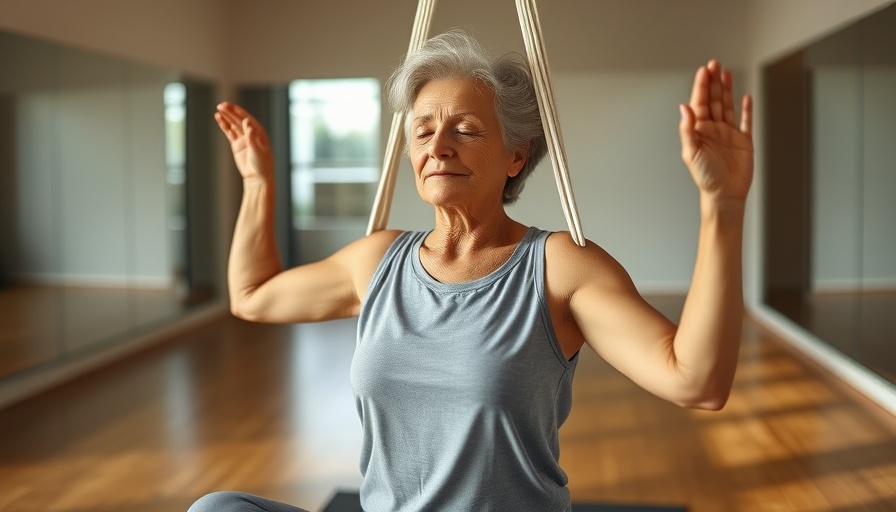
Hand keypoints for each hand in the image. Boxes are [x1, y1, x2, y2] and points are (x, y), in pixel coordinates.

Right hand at [215, 102, 272, 181]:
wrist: (257, 177)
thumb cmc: (262, 164)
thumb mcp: (257, 150)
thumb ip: (251, 136)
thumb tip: (247, 122)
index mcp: (259, 132)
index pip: (246, 119)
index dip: (238, 112)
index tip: (229, 106)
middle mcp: (251, 134)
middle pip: (239, 120)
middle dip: (230, 112)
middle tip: (220, 105)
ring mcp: (243, 139)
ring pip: (233, 125)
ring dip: (226, 117)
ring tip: (218, 110)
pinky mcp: (237, 145)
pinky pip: (230, 133)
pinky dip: (224, 126)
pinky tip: (219, 119)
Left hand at [679, 60, 752, 204]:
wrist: (724, 194)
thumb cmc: (705, 177)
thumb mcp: (691, 152)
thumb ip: (687, 129)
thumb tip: (684, 107)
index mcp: (699, 130)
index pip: (700, 102)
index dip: (702, 86)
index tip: (704, 70)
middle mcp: (713, 129)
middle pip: (714, 100)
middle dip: (713, 81)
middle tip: (714, 63)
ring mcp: (729, 133)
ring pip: (728, 106)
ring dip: (727, 89)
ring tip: (726, 72)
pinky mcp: (744, 140)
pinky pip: (746, 121)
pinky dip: (746, 109)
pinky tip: (745, 96)